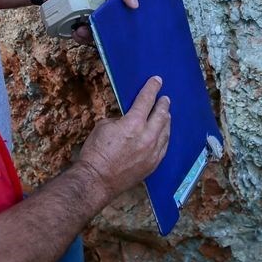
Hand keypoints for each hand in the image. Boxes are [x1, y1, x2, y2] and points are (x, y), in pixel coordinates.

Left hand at [43, 0, 138, 44]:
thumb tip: (136, 5)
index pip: (126, 9)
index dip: (130, 17)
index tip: (133, 26)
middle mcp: (103, 8)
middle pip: (114, 25)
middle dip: (111, 31)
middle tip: (106, 32)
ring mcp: (90, 17)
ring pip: (99, 33)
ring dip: (92, 34)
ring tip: (82, 29)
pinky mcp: (77, 25)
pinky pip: (84, 37)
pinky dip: (81, 36)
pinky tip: (76, 30)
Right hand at [77, 76, 170, 202]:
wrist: (97, 180)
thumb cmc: (96, 152)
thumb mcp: (104, 126)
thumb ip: (120, 120)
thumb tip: (128, 119)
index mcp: (133, 123)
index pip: (146, 100)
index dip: (152, 88)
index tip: (157, 80)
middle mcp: (147, 136)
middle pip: (161, 115)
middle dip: (163, 104)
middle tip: (165, 98)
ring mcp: (153, 152)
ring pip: (166, 131)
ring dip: (166, 120)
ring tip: (166, 114)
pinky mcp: (153, 164)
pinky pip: (164, 146)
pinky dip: (165, 136)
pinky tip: (164, 134)